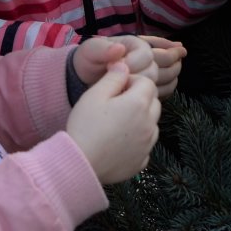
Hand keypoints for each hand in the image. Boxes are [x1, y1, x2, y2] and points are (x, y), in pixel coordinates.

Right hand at [66, 63, 159, 184]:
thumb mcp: (94, 95)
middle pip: (153, 102)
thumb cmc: (85, 127)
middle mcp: (150, 123)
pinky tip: (117, 143)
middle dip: (138, 99)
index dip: (131, 82)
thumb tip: (124, 66)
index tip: (115, 90)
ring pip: (151, 123)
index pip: (147, 82)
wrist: (78, 164)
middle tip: (115, 106)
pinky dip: (136, 141)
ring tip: (116, 124)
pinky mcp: (141, 161)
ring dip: (140, 120)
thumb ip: (113, 77)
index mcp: (139, 103)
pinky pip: (144, 145)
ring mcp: (147, 144)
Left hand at [73, 35, 181, 94]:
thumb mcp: (90, 51)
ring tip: (140, 90)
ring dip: (156, 85)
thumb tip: (119, 50)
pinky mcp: (150, 84)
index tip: (120, 71)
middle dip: (145, 76)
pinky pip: (166, 88)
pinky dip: (163, 92)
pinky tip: (151, 97)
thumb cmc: (88, 60)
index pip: (147, 54)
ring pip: (168, 76)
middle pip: (161, 65)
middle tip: (127, 82)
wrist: (85, 78)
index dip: (135, 65)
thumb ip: (102, 49)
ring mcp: (151, 69)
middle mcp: (147, 55)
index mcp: (135, 44)